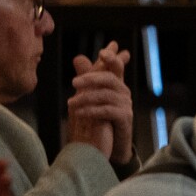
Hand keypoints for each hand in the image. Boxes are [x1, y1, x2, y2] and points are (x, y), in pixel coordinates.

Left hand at [66, 41, 133, 163]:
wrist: (108, 143)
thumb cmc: (100, 117)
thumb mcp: (92, 94)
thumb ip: (87, 76)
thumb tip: (79, 57)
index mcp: (116, 84)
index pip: (116, 66)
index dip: (111, 58)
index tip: (103, 52)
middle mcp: (123, 92)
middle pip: (110, 78)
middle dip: (92, 78)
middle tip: (73, 83)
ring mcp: (126, 104)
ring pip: (106, 95)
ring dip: (86, 98)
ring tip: (70, 104)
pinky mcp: (124, 118)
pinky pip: (107, 111)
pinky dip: (92, 111)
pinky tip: (79, 113)